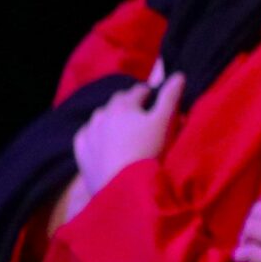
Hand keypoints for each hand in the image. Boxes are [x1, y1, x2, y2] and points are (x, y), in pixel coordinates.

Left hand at [72, 69, 182, 199]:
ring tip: (121, 127)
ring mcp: (89, 134)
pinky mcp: (81, 152)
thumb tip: (179, 75)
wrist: (123, 186)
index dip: (147, 92)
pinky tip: (99, 139)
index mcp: (124, 105)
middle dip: (127, 103)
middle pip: (116, 102)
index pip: (137, 91)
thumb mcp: (164, 122)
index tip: (154, 96)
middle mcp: (102, 115)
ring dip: (110, 118)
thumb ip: (171, 97)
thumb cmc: (148, 151)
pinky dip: (93, 134)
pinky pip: (85, 136)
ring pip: (99, 118)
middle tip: (139, 111)